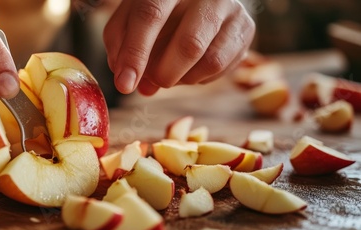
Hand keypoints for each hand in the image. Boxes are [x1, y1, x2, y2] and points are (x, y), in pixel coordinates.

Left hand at [103, 0, 255, 94]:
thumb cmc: (157, 9)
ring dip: (182, 79)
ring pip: (210, 61)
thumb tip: (128, 81)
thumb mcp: (130, 17)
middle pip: (189, 44)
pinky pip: (222, 68)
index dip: (135, 53)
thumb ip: (120, 44)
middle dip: (164, 74)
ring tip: (169, 73)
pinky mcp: (245, 29)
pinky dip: (198, 78)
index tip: (125, 84)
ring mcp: (231, 9)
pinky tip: (188, 68)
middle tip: (151, 81)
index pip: (151, 15)